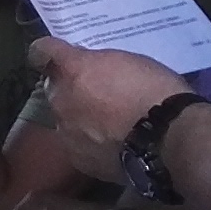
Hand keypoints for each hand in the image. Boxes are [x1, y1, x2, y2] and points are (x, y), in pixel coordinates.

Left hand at [29, 43, 189, 171]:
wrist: (168, 137)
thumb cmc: (156, 92)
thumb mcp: (131, 62)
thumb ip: (100, 65)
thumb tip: (90, 71)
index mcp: (74, 69)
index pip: (42, 51)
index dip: (47, 51)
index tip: (55, 55)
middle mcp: (61, 98)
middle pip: (54, 88)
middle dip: (70, 88)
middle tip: (96, 94)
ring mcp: (65, 130)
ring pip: (64, 118)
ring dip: (78, 117)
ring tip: (107, 124)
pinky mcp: (76, 158)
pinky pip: (75, 145)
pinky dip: (88, 143)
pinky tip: (110, 146)